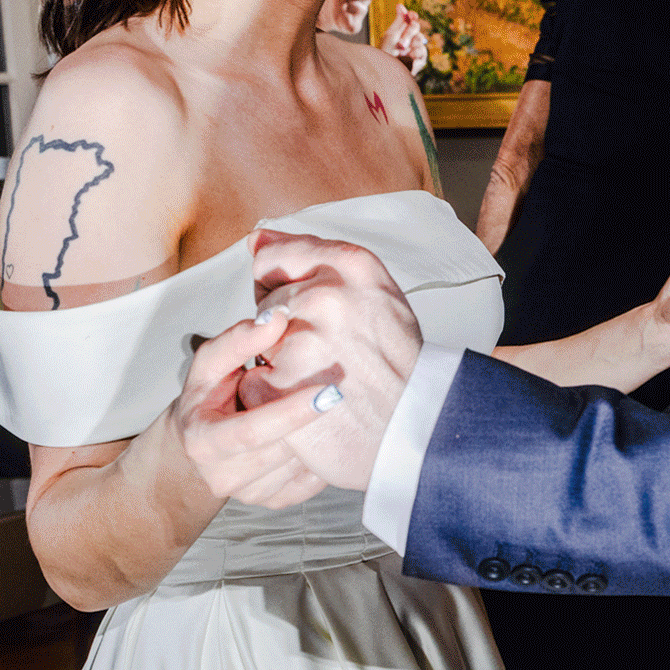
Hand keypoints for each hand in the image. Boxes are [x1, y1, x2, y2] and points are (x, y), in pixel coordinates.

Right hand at [170, 309, 328, 508]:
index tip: (329, 392)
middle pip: (282, 450)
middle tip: (344, 391)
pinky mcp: (270, 502)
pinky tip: (327, 433)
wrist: (199, 442)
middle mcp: (221, 476)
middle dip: (312, 421)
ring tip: (334, 409)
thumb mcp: (211, 364)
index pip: (252, 431)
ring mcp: (247, 494)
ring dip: (320, 438)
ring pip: (299, 467)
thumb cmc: (207, 397)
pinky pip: (310, 483)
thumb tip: (276, 317)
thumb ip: (240, 340)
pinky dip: (323, 458)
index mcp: (202, 441)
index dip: (290, 412)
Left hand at [243, 230, 422, 489]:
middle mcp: (325, 296)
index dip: (281, 284)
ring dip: (280, 361)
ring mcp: (298, 340)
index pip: (276, 254)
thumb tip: (256, 238)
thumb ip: (319, 262)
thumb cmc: (400, 366)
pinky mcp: (276, 385)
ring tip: (323, 380)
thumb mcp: (378, 296)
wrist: (418, 431)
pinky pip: (252, 380)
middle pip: (267, 302)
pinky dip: (273, 396)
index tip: (301, 309)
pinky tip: (308, 403)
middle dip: (286, 329)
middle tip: (330, 356)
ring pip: (258, 341)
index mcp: (354, 267)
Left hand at [378, 5, 428, 75]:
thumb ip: (398, 21)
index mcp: (402, 30)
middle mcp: (410, 38)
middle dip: (408, 33)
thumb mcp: (390, 35)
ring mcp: (416, 48)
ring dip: (409, 44)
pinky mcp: (421, 59)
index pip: (411, 18)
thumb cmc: (385, 53)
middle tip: (400, 42)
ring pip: (420, 39)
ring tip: (401, 52)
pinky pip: (422, 51)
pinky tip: (407, 57)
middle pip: (415, 27)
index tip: (411, 15)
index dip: (411, 16)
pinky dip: (414, 53)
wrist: (387, 71)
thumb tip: (400, 5)